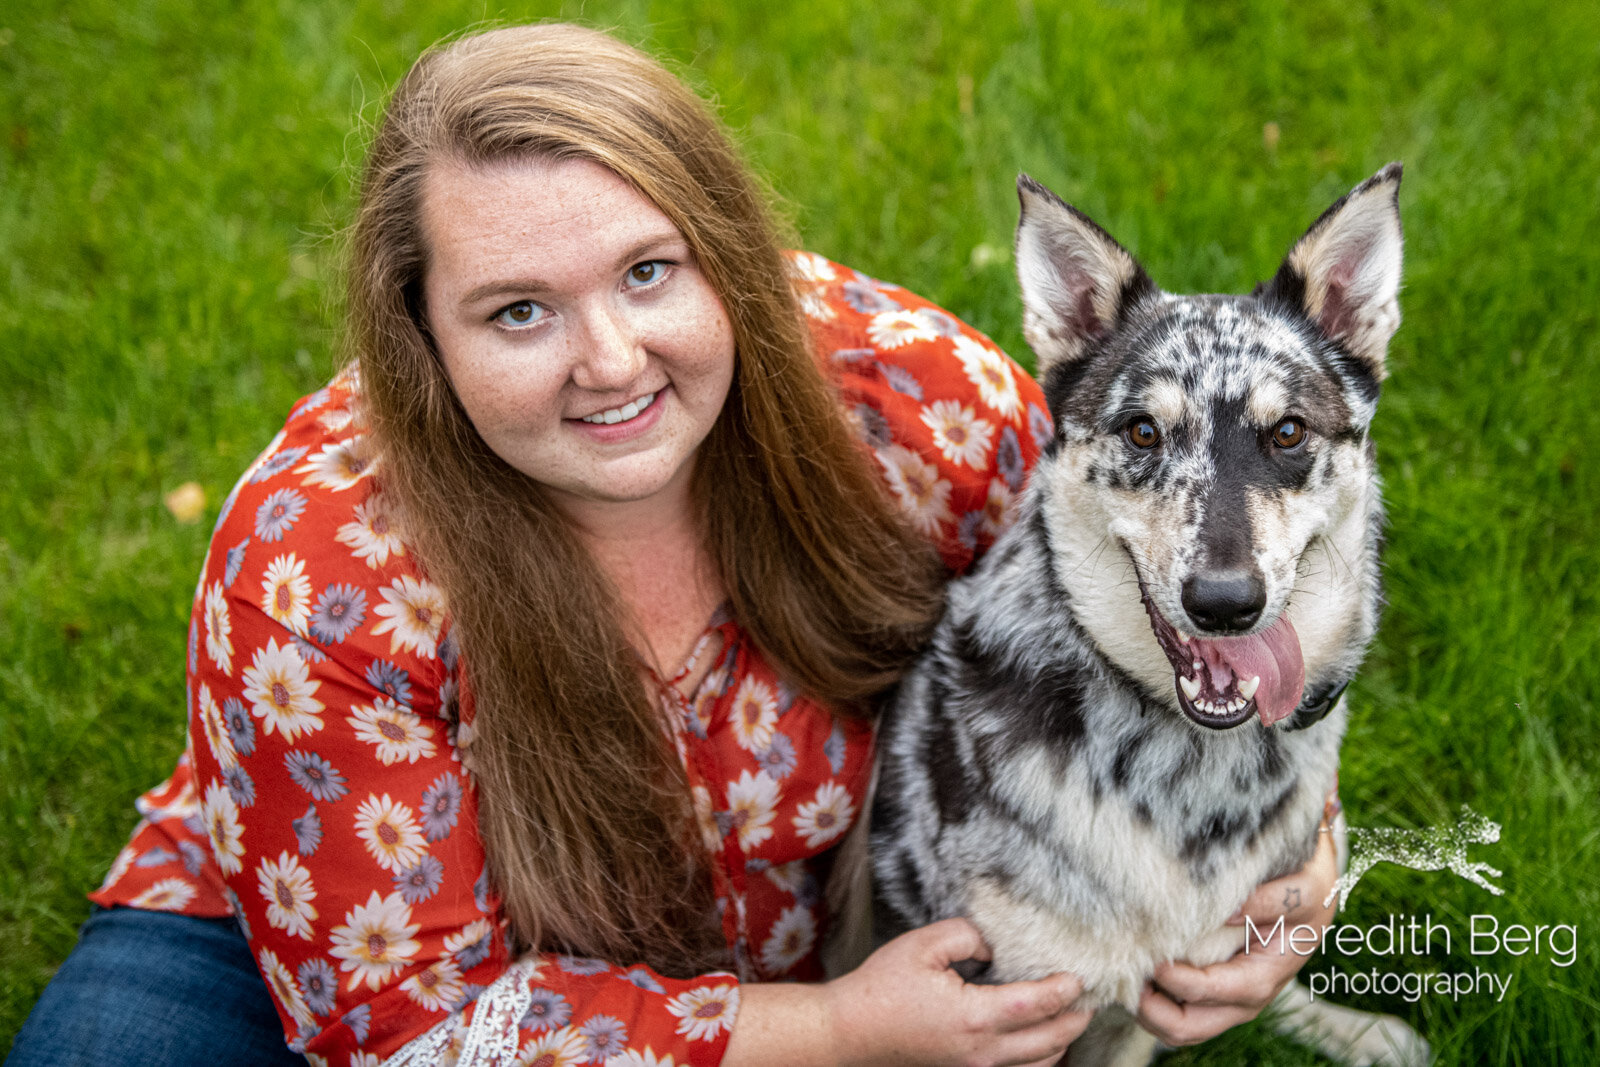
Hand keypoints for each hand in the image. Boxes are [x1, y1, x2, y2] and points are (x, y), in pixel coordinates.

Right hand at [827, 918, 1091, 1066]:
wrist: (851, 1032)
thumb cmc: (882, 987)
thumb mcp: (923, 945)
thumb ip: (968, 936)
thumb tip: (994, 947)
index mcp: (975, 1017)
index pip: (1038, 1004)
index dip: (1066, 989)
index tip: (1081, 976)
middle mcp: (982, 1052)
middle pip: (1051, 1041)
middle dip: (1076, 1018)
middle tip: (1089, 997)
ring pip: (1040, 1064)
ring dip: (1061, 1041)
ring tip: (1069, 1016)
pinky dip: (1039, 1060)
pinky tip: (1040, 1041)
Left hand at [1135, 797, 1339, 1046]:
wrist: (1309, 893)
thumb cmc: (1305, 890)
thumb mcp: (1302, 891)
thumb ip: (1271, 900)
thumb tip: (1225, 909)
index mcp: (1259, 979)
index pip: (1206, 991)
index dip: (1174, 978)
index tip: (1151, 951)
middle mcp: (1239, 1000)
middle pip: (1184, 1028)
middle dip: (1148, 1007)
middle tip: (1124, 971)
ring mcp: (1223, 1001)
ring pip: (1174, 1027)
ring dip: (1145, 1006)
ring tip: (1124, 969)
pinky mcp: (1209, 991)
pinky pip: (1174, 1010)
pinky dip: (1151, 998)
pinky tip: (1134, 965)